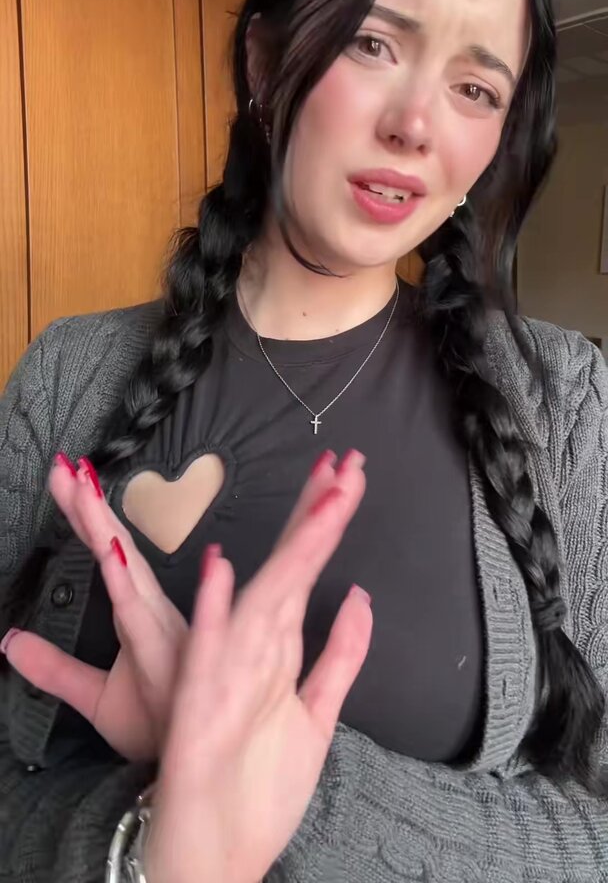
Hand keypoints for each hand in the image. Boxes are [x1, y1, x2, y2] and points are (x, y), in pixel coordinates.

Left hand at [2, 455, 187, 759]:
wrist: (192, 764)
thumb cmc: (158, 724)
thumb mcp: (93, 697)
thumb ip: (53, 669)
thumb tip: (8, 642)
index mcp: (138, 611)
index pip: (106, 551)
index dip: (84, 514)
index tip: (64, 476)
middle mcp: (149, 608)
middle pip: (113, 546)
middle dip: (87, 504)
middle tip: (64, 464)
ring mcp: (157, 624)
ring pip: (123, 565)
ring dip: (103, 524)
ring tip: (83, 487)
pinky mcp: (161, 650)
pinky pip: (140, 609)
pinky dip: (129, 578)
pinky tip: (115, 551)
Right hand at [145, 449, 372, 882]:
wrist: (211, 850)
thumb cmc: (256, 783)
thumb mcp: (316, 714)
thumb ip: (341, 654)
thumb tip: (360, 596)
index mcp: (277, 643)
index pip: (307, 567)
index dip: (328, 520)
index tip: (352, 473)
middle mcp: (253, 646)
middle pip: (292, 567)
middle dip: (320, 512)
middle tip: (347, 461)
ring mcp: (227, 673)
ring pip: (263, 598)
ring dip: (292, 549)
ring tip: (322, 500)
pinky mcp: (200, 710)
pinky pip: (207, 658)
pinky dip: (214, 615)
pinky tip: (221, 573)